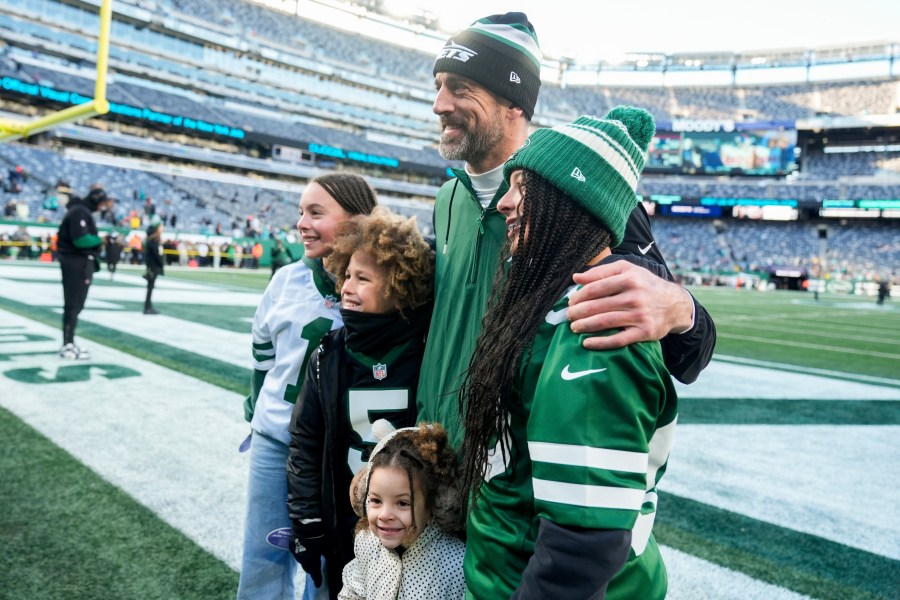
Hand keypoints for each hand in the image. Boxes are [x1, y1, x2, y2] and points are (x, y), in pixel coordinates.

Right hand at [290, 522, 323, 587]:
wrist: (305, 525)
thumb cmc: (319, 536)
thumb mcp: (327, 545)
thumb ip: (329, 553)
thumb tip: (335, 555)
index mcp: (312, 561)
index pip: (315, 573)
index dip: (317, 579)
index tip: (318, 585)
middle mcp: (303, 559)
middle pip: (307, 568)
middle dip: (311, 570)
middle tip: (315, 572)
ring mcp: (296, 553)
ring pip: (302, 561)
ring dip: (306, 562)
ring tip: (309, 562)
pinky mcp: (292, 546)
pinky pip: (297, 554)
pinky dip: (301, 554)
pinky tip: (304, 551)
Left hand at [567, 260, 693, 350]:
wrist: (675, 304)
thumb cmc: (646, 285)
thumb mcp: (628, 270)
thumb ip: (601, 272)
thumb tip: (576, 278)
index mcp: (628, 279)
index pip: (595, 288)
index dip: (579, 296)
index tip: (570, 302)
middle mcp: (634, 297)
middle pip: (597, 306)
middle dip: (578, 312)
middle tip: (569, 316)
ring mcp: (639, 316)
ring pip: (604, 322)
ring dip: (584, 326)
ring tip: (574, 327)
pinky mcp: (644, 332)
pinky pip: (618, 340)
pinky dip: (600, 343)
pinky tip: (586, 343)